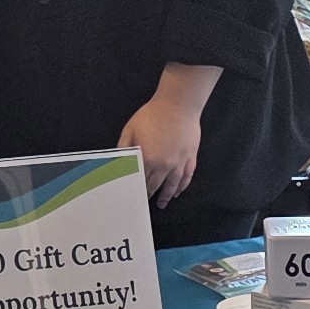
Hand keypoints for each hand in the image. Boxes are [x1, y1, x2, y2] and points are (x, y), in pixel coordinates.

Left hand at [119, 91, 204, 208]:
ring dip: (167, 196)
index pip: (140, 180)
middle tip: (146, 202)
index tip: (134, 196)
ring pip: (172, 185)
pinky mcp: (190, 156)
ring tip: (163, 203)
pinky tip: (179, 190)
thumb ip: (124, 147)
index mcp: (148, 159)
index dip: (137, 189)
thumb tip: (119, 160)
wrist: (178, 104)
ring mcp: (179, 162)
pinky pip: (186, 176)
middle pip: (156, 185)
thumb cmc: (154, 114)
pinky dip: (182, 186)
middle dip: (150, 195)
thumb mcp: (131, 129)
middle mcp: (164, 164)